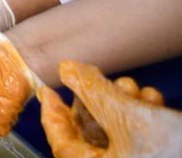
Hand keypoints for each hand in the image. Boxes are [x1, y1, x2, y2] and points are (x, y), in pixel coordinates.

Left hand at [40, 61, 178, 157]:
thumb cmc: (175, 149)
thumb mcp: (129, 116)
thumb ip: (92, 91)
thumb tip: (65, 70)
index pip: (61, 143)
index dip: (52, 113)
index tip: (48, 90)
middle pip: (89, 134)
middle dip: (97, 101)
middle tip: (99, 78)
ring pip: (116, 131)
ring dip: (123, 103)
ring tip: (133, 88)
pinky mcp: (157, 155)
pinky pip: (138, 136)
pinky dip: (142, 115)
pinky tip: (152, 99)